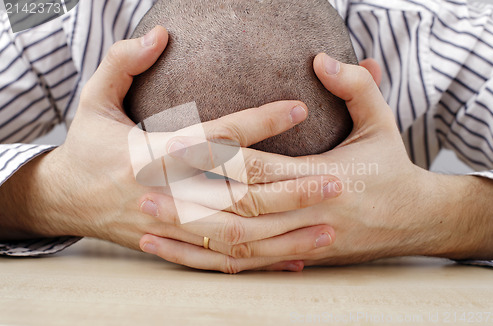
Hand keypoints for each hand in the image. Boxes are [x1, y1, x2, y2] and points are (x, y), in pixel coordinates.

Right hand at [0, 27, 343, 271]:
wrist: (63, 199)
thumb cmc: (86, 145)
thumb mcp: (93, 98)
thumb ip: (124, 62)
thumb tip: (160, 31)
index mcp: (150, 153)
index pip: (216, 137)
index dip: (259, 122)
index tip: (300, 108)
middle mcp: (166, 193)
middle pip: (237, 196)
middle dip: (290, 190)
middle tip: (336, 180)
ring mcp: (170, 227)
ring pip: (236, 238)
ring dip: (284, 236)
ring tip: (329, 230)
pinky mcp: (172, 246)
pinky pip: (219, 262)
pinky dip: (257, 264)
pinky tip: (294, 260)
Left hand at [146, 53, 492, 269]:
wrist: (416, 220)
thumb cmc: (394, 168)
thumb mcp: (383, 122)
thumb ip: (356, 87)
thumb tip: (323, 58)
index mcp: (324, 178)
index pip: (259, 168)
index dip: (216, 158)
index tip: (176, 148)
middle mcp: (307, 216)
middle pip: (238, 212)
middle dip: (190, 205)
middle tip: (144, 192)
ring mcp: (300, 242)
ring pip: (237, 247)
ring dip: (192, 240)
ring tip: (148, 232)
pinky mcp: (296, 257)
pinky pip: (248, 265)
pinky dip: (212, 263)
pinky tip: (180, 256)